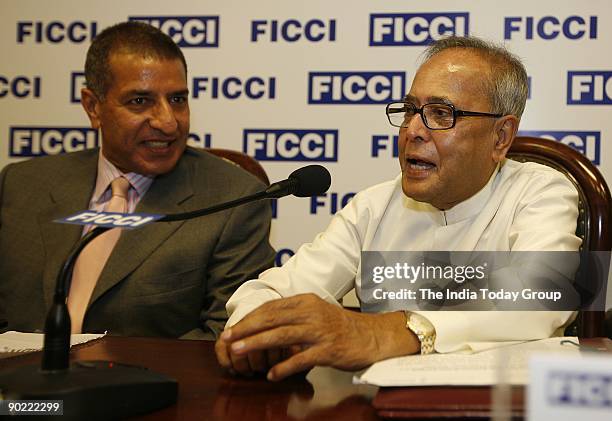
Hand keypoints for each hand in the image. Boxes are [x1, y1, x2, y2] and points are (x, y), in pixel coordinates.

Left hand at [216, 294, 419, 380]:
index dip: (249, 318)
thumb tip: (264, 322)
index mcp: (306, 301)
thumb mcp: (316, 312)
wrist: (372, 336)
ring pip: (281, 336)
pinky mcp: (328, 350)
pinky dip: (284, 367)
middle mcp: (311, 313)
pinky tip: (271, 375)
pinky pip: (301, 359)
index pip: (271, 307)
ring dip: (257, 344)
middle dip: (246, 329)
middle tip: (227, 338)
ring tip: (238, 351)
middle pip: (272, 319)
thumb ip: (293, 314)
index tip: (232, 327)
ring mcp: (320, 331)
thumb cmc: (340, 326)